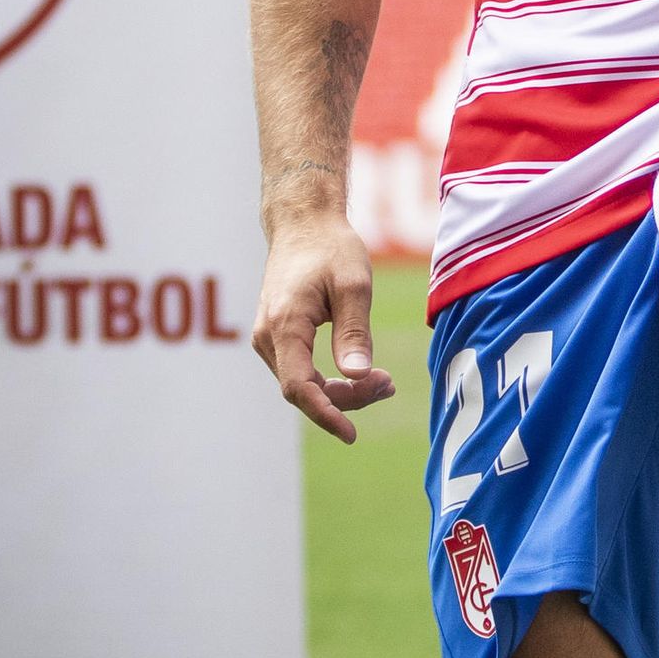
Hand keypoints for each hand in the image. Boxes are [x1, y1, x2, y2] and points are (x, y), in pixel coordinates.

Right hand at [252, 215, 394, 443]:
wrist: (303, 223)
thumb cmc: (330, 248)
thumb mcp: (354, 286)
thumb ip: (354, 332)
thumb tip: (357, 376)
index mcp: (284, 325)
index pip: (299, 387)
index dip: (326, 414)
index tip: (352, 434)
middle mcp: (268, 337)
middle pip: (303, 390)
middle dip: (346, 400)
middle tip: (390, 385)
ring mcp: (269, 339)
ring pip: (303, 384)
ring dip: (342, 391)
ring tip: (385, 382)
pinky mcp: (278, 337)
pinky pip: (301, 372)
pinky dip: (331, 379)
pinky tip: (363, 375)